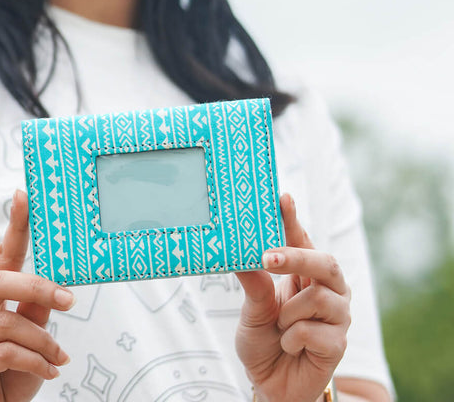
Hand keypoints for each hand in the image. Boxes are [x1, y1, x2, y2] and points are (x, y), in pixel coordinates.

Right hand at [0, 190, 74, 401]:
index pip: (0, 256)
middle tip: (70, 300)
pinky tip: (47, 373)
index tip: (24, 195)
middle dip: (38, 286)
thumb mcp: (31, 338)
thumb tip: (58, 285)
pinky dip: (35, 362)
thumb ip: (36, 310)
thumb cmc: (8, 374)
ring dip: (44, 342)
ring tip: (58, 358)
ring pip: (10, 322)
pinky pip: (8, 352)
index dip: (14, 226)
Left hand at [235, 194, 350, 401]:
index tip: (282, 197)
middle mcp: (328, 290)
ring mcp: (337, 316)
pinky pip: (312, 330)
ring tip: (278, 327)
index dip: (293, 219)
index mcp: (306, 274)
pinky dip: (290, 338)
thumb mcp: (252, 309)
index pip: (302, 240)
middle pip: (324, 261)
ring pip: (317, 297)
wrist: (271, 384)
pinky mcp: (338, 343)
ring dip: (287, 313)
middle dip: (295, 257)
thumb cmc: (263, 340)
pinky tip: (288, 346)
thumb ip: (254, 283)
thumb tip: (240, 253)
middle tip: (267, 258)